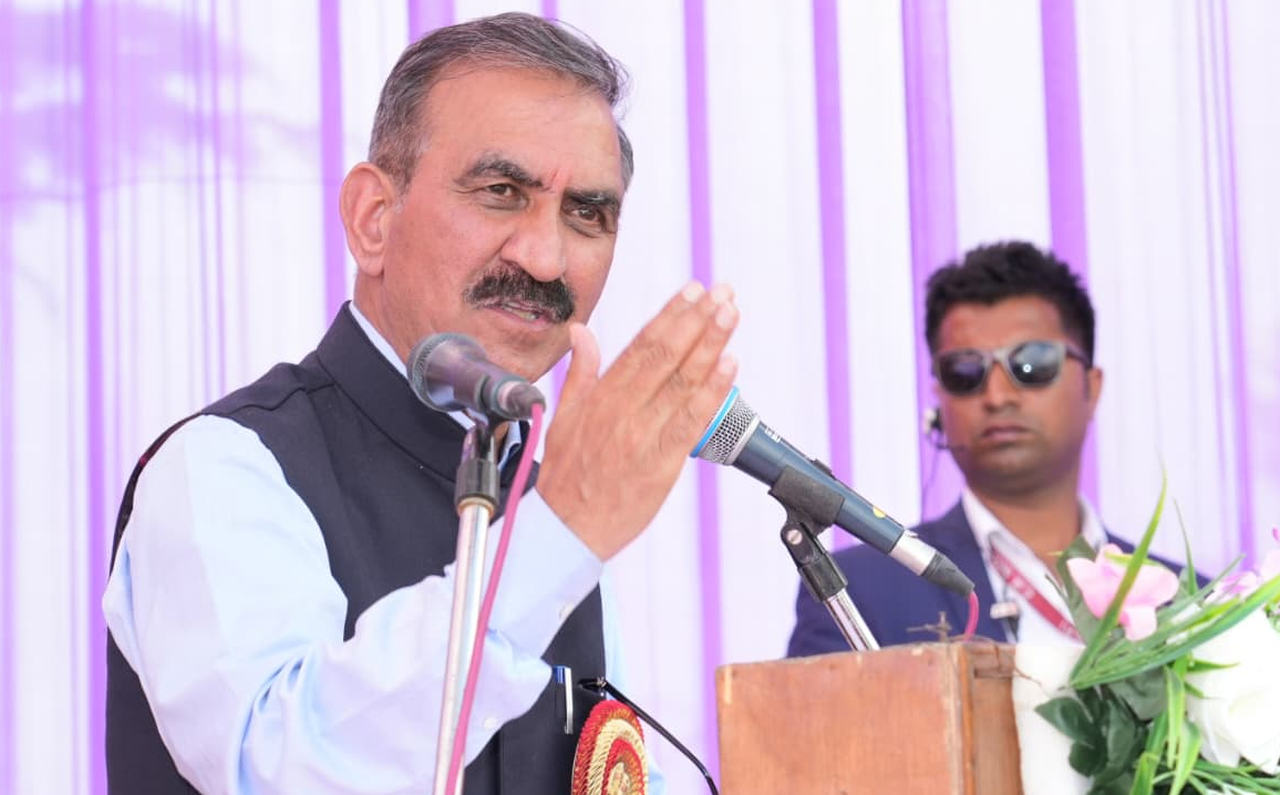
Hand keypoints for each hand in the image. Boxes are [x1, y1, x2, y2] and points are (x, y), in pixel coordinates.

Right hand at [537, 282, 738, 559]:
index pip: (641, 346)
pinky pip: (691, 421)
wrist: (566, 531)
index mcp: (600, 397)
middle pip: (665, 355)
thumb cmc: (566, 477)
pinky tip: (730, 365)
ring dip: (709, 344)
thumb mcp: (563, 417)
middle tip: (722, 292)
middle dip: (696, 319)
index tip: (693, 290)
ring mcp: (643, 436)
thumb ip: (579, 372)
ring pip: (682, 382)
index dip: (670, 315)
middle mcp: (622, 410)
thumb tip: (581, 331)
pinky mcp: (661, 464)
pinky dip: (712, 391)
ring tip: (731, 315)